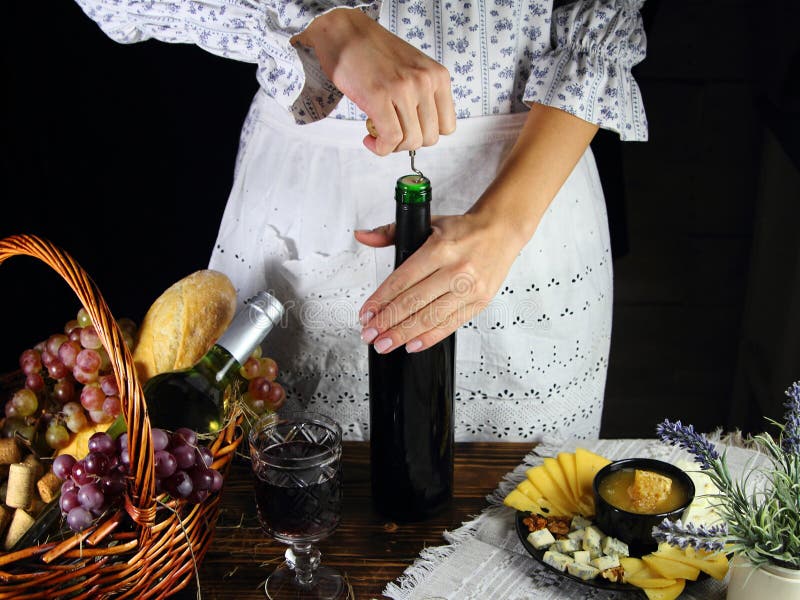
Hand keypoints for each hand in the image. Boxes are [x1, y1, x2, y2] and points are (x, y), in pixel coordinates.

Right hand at [292, 8, 455, 155]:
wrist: (345, 32)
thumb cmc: (374, 52)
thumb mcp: (413, 69)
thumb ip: (424, 94)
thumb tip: (422, 128)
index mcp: (438, 76)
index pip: (447, 126)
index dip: (427, 134)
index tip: (410, 131)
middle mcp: (425, 82)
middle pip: (429, 138)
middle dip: (409, 143)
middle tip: (391, 133)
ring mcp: (403, 89)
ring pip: (410, 141)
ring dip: (393, 147)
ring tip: (378, 134)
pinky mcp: (379, 97)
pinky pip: (390, 138)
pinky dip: (380, 148)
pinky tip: (369, 139)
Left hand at [354, 213, 523, 352]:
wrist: (502, 231)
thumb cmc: (464, 230)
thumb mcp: (428, 224)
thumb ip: (391, 232)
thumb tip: (363, 236)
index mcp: (439, 250)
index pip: (402, 280)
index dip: (380, 301)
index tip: (366, 315)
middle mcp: (455, 271)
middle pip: (413, 303)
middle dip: (387, 323)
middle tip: (369, 335)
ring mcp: (469, 289)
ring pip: (430, 318)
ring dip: (403, 334)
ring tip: (384, 344)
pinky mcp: (479, 302)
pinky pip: (450, 325)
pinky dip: (429, 337)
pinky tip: (412, 345)